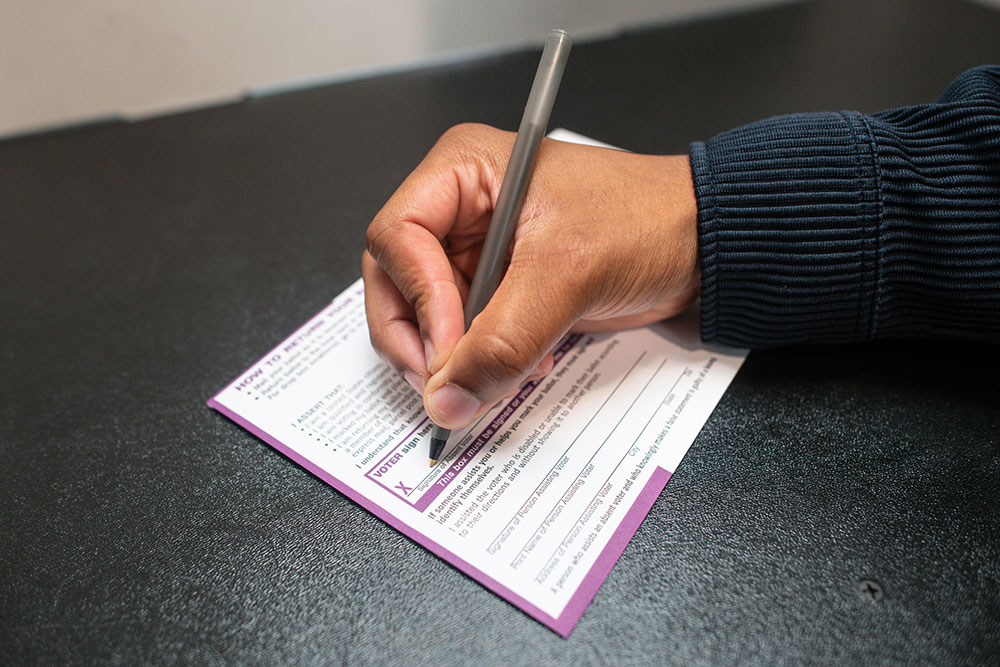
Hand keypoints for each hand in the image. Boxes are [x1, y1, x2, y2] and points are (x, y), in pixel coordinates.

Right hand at [362, 123, 698, 430]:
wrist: (701, 244)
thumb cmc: (645, 220)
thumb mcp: (566, 274)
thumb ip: (502, 339)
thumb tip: (447, 398)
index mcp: (463, 172)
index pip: (397, 237)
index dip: (417, 299)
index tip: (448, 351)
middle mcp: (460, 209)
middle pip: (399, 282)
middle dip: (421, 340)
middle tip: (446, 386)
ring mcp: (478, 252)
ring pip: (429, 318)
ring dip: (455, 360)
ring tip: (494, 378)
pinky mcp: (501, 289)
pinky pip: (466, 336)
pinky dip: (483, 362)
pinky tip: (522, 369)